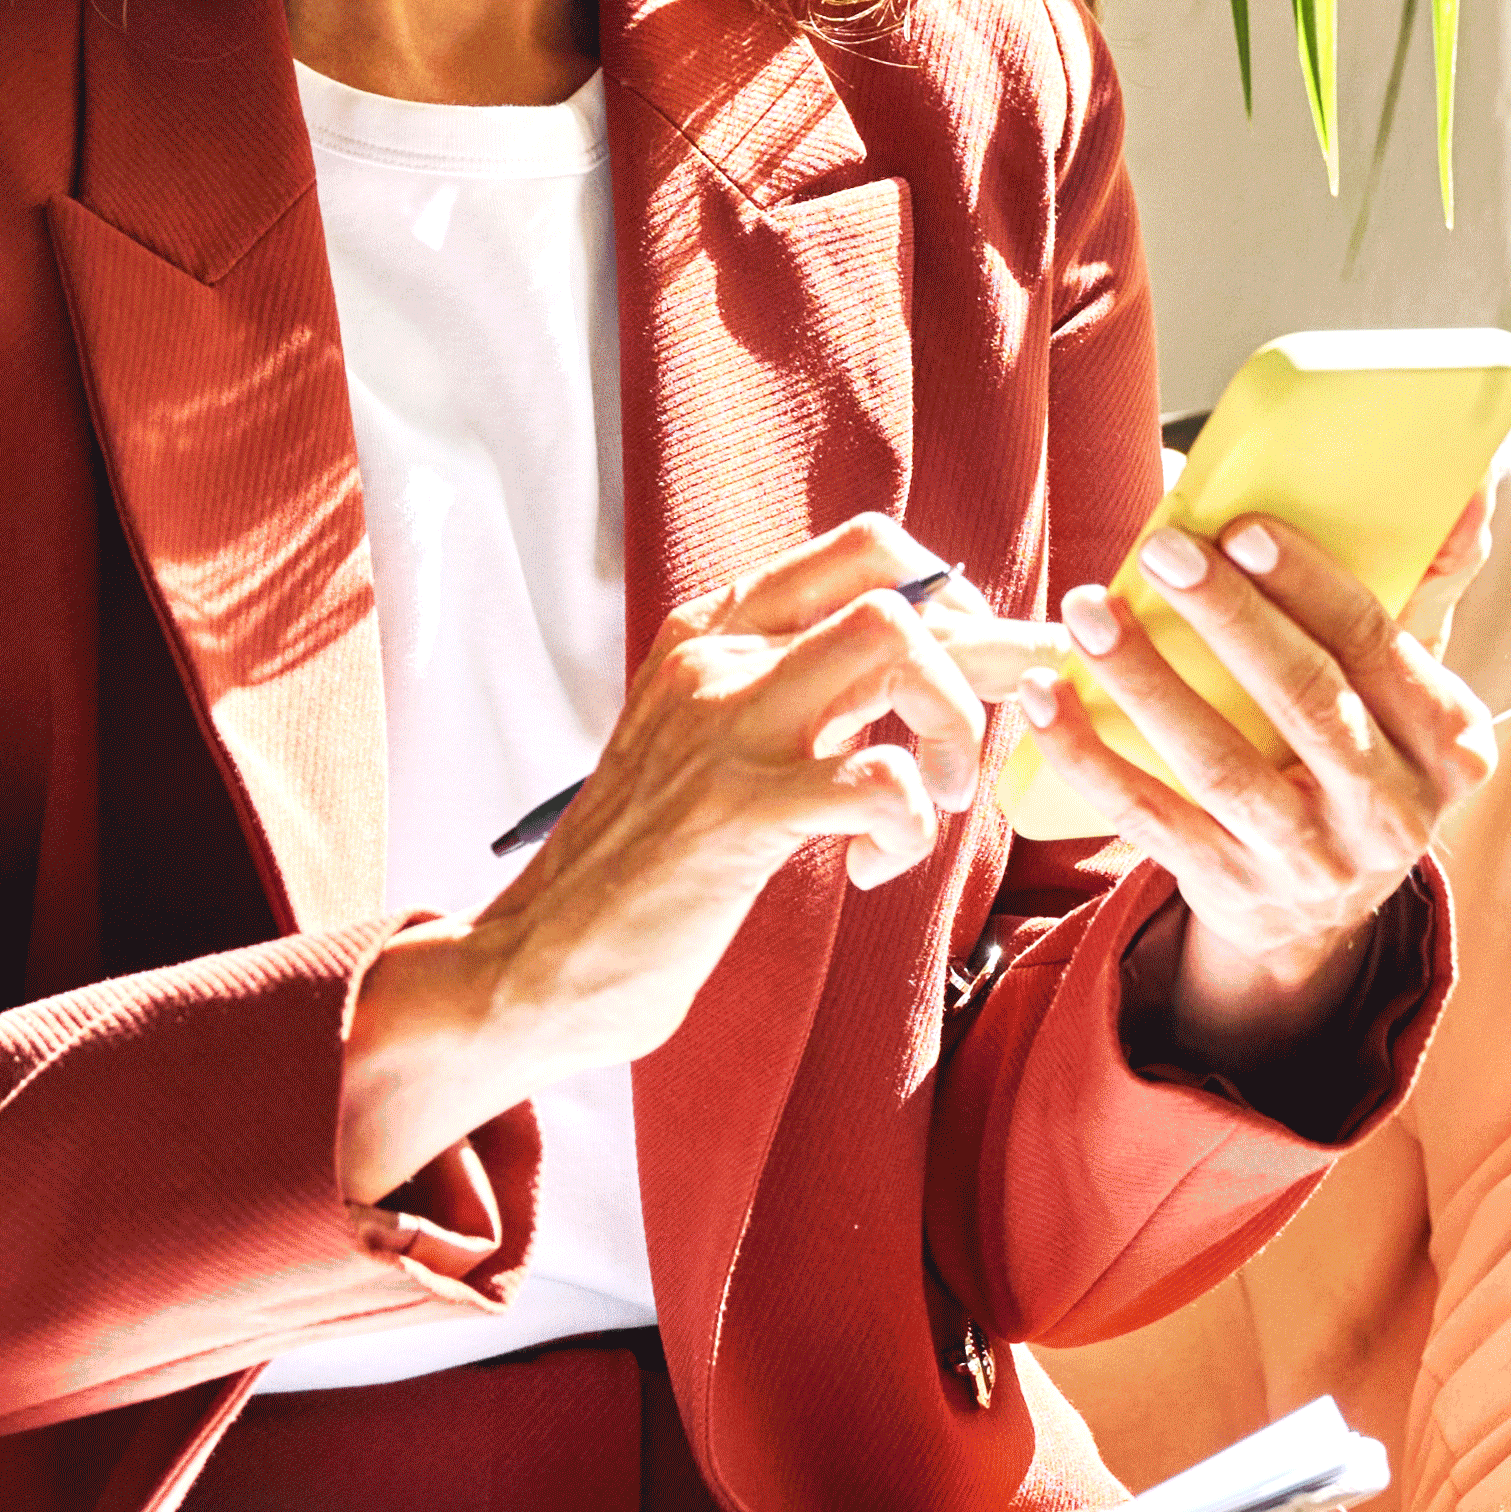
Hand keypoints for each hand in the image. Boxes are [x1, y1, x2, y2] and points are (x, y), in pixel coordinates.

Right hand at [331, 515, 1010, 1203]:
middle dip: (977, 655)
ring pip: (896, 645)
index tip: (977, 665)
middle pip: (891, 587)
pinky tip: (873, 869)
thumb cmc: (640, 871)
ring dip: (954, 723)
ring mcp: (723, 728)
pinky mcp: (738, 810)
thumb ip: (792, 698)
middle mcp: (714, 659)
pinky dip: (909, 826)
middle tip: (977, 738)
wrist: (533, 961)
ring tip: (939, 800)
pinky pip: (883, 780)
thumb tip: (920, 670)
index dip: (949, 597)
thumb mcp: (706, 749)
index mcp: (707, 634)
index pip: (859, 549)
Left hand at [1030, 494, 1497, 1074]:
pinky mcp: (1231, 887)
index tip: (1242, 526)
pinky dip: (1090, 757)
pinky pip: (1149, 818)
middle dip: (1230, 618)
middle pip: (1307, 702)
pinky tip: (1048, 698)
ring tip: (1088, 610)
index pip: (1378, 646)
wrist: (1322, 910)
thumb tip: (1467, 488)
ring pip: (1221, 763)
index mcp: (1450, 744)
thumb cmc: (1365, 753)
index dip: (1309, 584)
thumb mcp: (1415, 687)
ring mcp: (1309, 859)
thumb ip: (1430, 588)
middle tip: (1163, 552)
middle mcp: (1390, 811)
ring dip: (1147, 681)